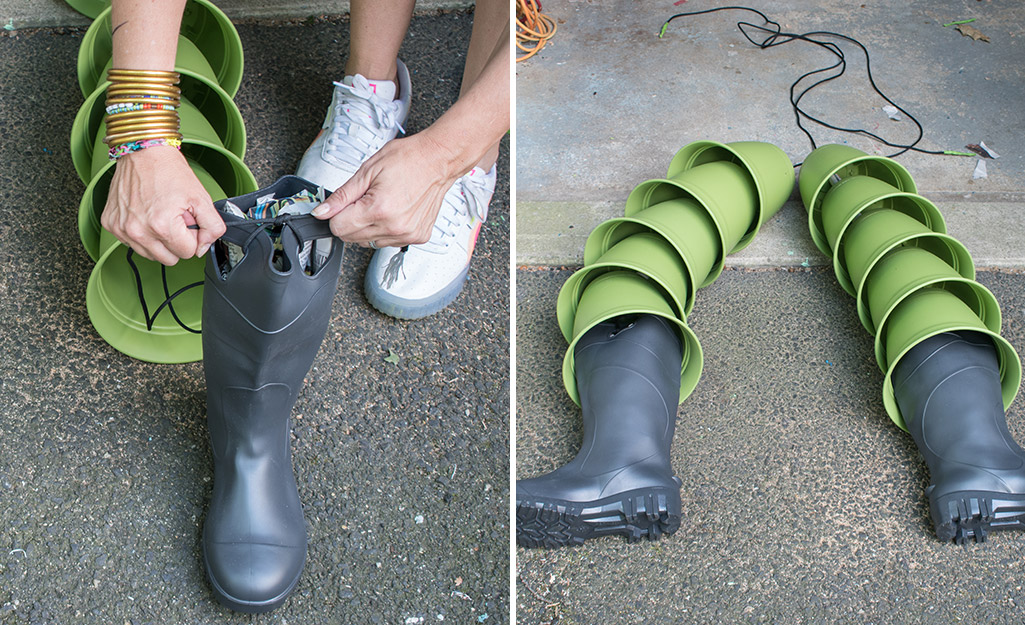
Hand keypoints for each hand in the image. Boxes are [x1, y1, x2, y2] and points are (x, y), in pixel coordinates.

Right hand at [101, 146, 224, 264]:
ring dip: (159, 240)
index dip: (193, 237)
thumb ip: (213, 228)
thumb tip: (204, 247)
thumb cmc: (169, 171)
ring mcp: (122, 228)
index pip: (188, 253)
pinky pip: (132, 243)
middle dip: (177, 241)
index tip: (188, 221)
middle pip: (169, 258)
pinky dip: (142, 233)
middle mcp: (138, 231)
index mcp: (162, 226)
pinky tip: (146, 214)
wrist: (143, 151)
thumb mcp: (202, 198)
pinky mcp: (111, 224)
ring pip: (150, 254)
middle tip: (175, 218)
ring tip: (160, 214)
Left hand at [311, 134, 461, 247]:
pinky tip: (396, 211)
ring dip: (369, 226)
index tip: (346, 204)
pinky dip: (387, 229)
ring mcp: (407, 235)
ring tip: (383, 203)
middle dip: (351, 220)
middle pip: (352, 238)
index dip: (337, 214)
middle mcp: (394, 227)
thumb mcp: (367, 171)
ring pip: (369, 242)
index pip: (339, 228)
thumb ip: (342, 196)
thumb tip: (322, 213)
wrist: (438, 160)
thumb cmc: (408, 159)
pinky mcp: (417, 237)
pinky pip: (389, 241)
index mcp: (378, 209)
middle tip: (366, 199)